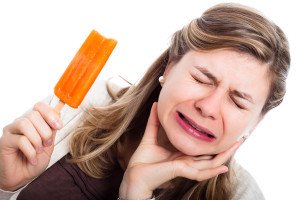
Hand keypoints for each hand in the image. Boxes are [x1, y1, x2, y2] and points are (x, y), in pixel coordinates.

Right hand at [0, 102, 62, 190]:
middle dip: (45, 131)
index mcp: (33, 121)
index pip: (39, 106)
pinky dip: (30, 151)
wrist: (23, 177)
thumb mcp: (49, 144)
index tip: (59, 126)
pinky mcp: (5, 141)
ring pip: (25, 124)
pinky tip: (32, 159)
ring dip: (37, 139)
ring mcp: (11, 131)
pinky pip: (20, 140)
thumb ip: (52, 130)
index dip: (50, 114)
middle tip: (47, 143)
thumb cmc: (35, 160)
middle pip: (33, 114)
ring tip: (39, 151)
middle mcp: (21, 123)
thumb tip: (58, 113)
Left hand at [119, 102, 241, 198]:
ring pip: (210, 164)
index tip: (224, 132)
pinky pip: (200, 173)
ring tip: (237, 145)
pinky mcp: (181, 170)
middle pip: (211, 157)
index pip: (202, 150)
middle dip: (225, 149)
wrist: (134, 174)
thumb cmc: (143, 160)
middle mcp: (187, 162)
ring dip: (225, 156)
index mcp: (182, 155)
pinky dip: (212, 171)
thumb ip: (155, 121)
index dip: (213, 143)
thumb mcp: (151, 136)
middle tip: (239, 138)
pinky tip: (224, 167)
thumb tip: (156, 104)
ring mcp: (185, 167)